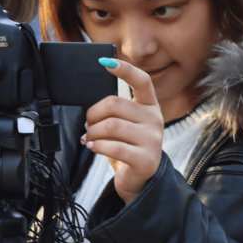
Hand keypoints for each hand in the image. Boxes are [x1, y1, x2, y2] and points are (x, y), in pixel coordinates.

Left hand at [82, 59, 163, 203]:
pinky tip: (93, 147)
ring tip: (89, 138)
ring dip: (92, 132)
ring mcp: (153, 140)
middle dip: (93, 114)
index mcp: (150, 106)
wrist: (141, 180)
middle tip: (88, 126)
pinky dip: (97, 146)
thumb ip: (114, 111)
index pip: (142, 80)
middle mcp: (155, 119)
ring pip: (111, 125)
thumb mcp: (124, 124)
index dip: (124, 69)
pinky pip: (113, 146)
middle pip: (115, 103)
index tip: (104, 62)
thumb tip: (91, 109)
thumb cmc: (128, 147)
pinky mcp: (146, 159)